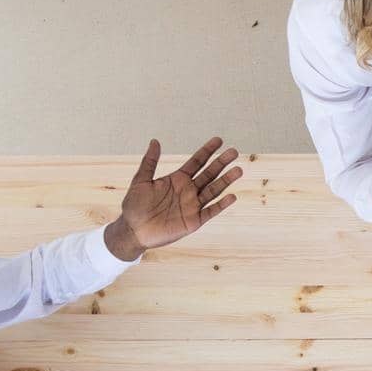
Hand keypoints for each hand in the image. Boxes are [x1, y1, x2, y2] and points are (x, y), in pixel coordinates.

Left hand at [105, 137, 241, 260]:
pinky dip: (221, 205)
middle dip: (221, 163)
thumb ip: (150, 161)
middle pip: (209, 174)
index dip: (207, 151)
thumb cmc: (134, 205)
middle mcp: (188, 191)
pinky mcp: (194, 221)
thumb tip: (155, 141)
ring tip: (238, 170)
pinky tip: (231, 196)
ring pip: (213, 190)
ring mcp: (193, 206)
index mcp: (177, 179)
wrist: (133, 230)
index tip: (219, 140)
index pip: (196, 162)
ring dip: (225, 180)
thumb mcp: (140, 180)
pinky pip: (210, 211)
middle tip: (234, 151)